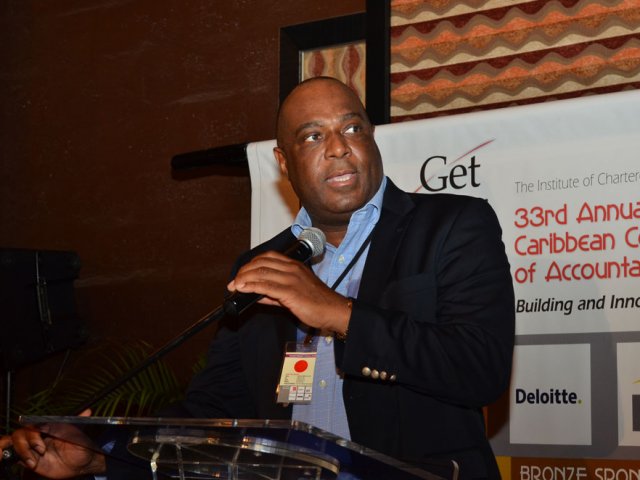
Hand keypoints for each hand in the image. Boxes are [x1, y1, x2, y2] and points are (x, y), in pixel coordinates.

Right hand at [0, 409, 105, 478]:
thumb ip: (80, 422)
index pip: (33, 425)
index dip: (33, 431)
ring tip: (34, 461)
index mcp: (49, 428)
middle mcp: (39, 437)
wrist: (82, 463)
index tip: (40, 438)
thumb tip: (88, 411)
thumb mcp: (81, 434)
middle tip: (41, 450)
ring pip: (16, 444)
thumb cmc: (81, 446)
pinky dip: (21, 459)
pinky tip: (32, 464)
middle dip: (27, 441)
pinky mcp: (31, 461)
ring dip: (22, 451)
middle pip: (21, 434)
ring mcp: (33, 449)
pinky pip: (18, 458)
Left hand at [227, 251, 350, 332]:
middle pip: (261, 263)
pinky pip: (266, 286)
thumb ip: (273, 294)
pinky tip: (244, 290)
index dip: (251, 264)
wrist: (333, 311)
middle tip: (234, 282)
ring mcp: (291, 279)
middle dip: (244, 271)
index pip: (267, 257)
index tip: (241, 274)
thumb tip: (255, 295)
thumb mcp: (293, 293)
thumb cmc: (317, 302)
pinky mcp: (290, 292)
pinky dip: (251, 286)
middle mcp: (292, 269)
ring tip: (235, 286)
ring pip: (261, 272)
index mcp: (294, 265)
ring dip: (244, 279)